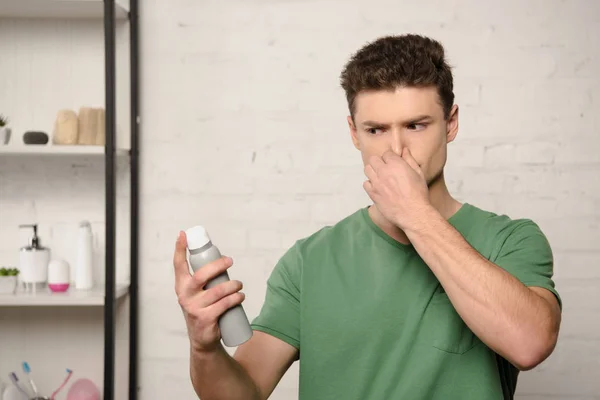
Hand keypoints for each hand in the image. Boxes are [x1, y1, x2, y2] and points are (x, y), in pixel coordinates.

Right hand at [173, 231, 244, 353]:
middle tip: (230, 261)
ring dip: (233, 285)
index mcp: (181, 286)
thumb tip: (220, 258)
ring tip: (239, 285)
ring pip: (218, 290)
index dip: (179, 249)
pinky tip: (240, 297)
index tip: (183, 234)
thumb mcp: (197, 293)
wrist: (202, 340)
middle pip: (202, 275)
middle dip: (218, 265)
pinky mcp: (205, 318)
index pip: (178, 265)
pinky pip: (224, 304)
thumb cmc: (202, 310)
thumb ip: (203, 279)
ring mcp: (194, 308)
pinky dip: (235, 299)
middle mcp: (185, 295)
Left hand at [363, 148, 429, 229]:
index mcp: (396, 164)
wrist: (413, 213)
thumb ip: (410, 160)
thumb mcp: (418, 174)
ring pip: (367, 169)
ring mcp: (376, 183)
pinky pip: (365, 183)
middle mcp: (384, 171)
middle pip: (373, 159)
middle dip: (379, 162)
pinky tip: (377, 187)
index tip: (393, 162)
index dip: (390, 157)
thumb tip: (404, 150)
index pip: (386, 153)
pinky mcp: (373, 193)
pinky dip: (370, 184)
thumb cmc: (418, 194)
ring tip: (380, 177)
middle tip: (385, 168)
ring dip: (373, 171)